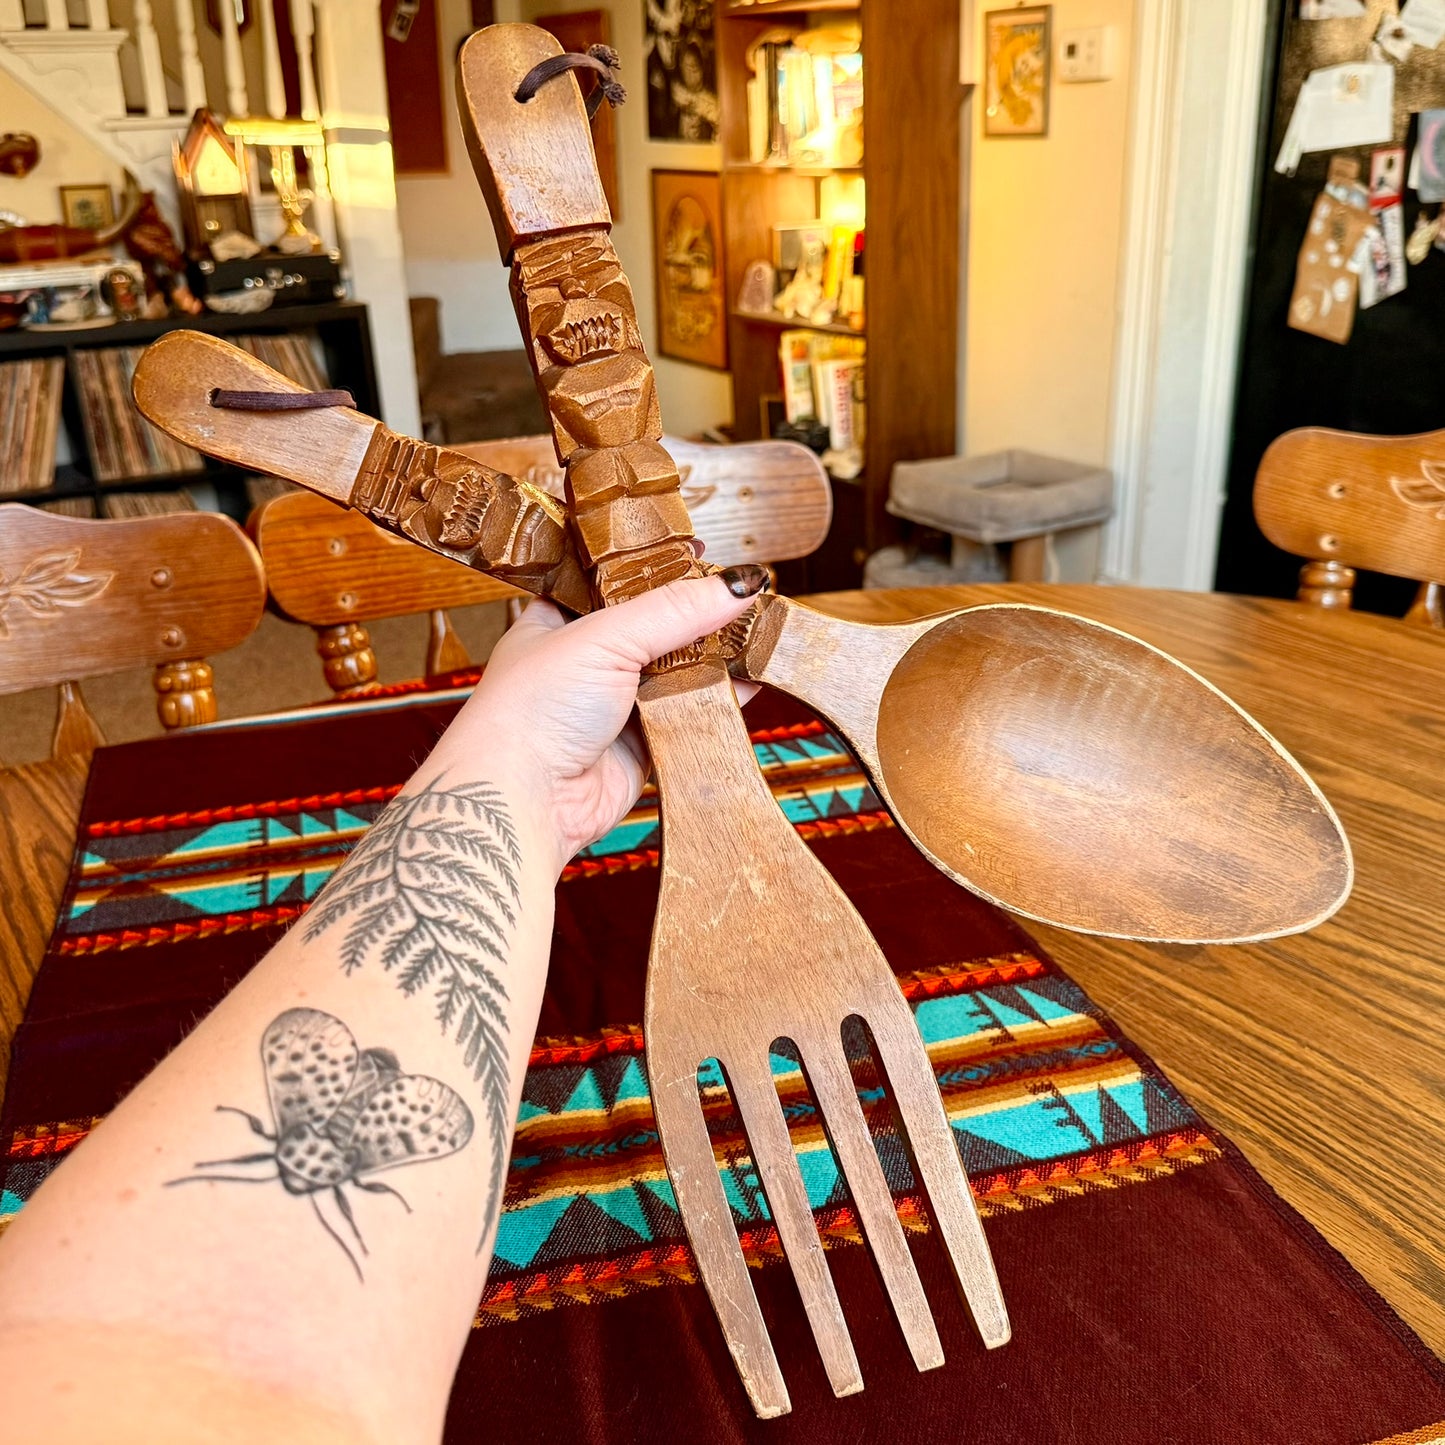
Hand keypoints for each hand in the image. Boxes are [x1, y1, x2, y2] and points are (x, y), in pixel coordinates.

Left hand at [427, 570, 767, 875]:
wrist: (525, 799)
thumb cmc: (532, 710)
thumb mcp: (603, 637)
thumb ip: (672, 610)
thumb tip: (735, 585)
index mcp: (561, 620)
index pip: (618, 582)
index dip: (660, 569)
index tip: (706, 554)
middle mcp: (588, 661)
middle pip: (656, 627)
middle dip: (698, 616)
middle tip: (744, 594)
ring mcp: (615, 705)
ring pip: (678, 673)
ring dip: (716, 659)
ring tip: (760, 633)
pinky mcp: (642, 746)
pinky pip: (690, 717)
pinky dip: (719, 703)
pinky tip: (750, 684)